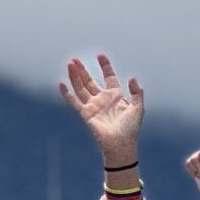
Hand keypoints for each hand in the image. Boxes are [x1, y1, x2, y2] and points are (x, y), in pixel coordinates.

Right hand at [61, 53, 145, 168]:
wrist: (121, 144)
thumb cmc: (131, 128)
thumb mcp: (138, 108)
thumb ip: (136, 92)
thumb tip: (131, 78)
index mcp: (116, 96)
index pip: (109, 77)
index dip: (105, 66)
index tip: (100, 55)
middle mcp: (103, 99)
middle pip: (90, 81)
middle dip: (83, 70)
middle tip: (75, 59)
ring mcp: (93, 106)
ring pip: (81, 88)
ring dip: (75, 77)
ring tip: (70, 64)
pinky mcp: (86, 114)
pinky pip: (74, 102)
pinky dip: (67, 94)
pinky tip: (62, 84)